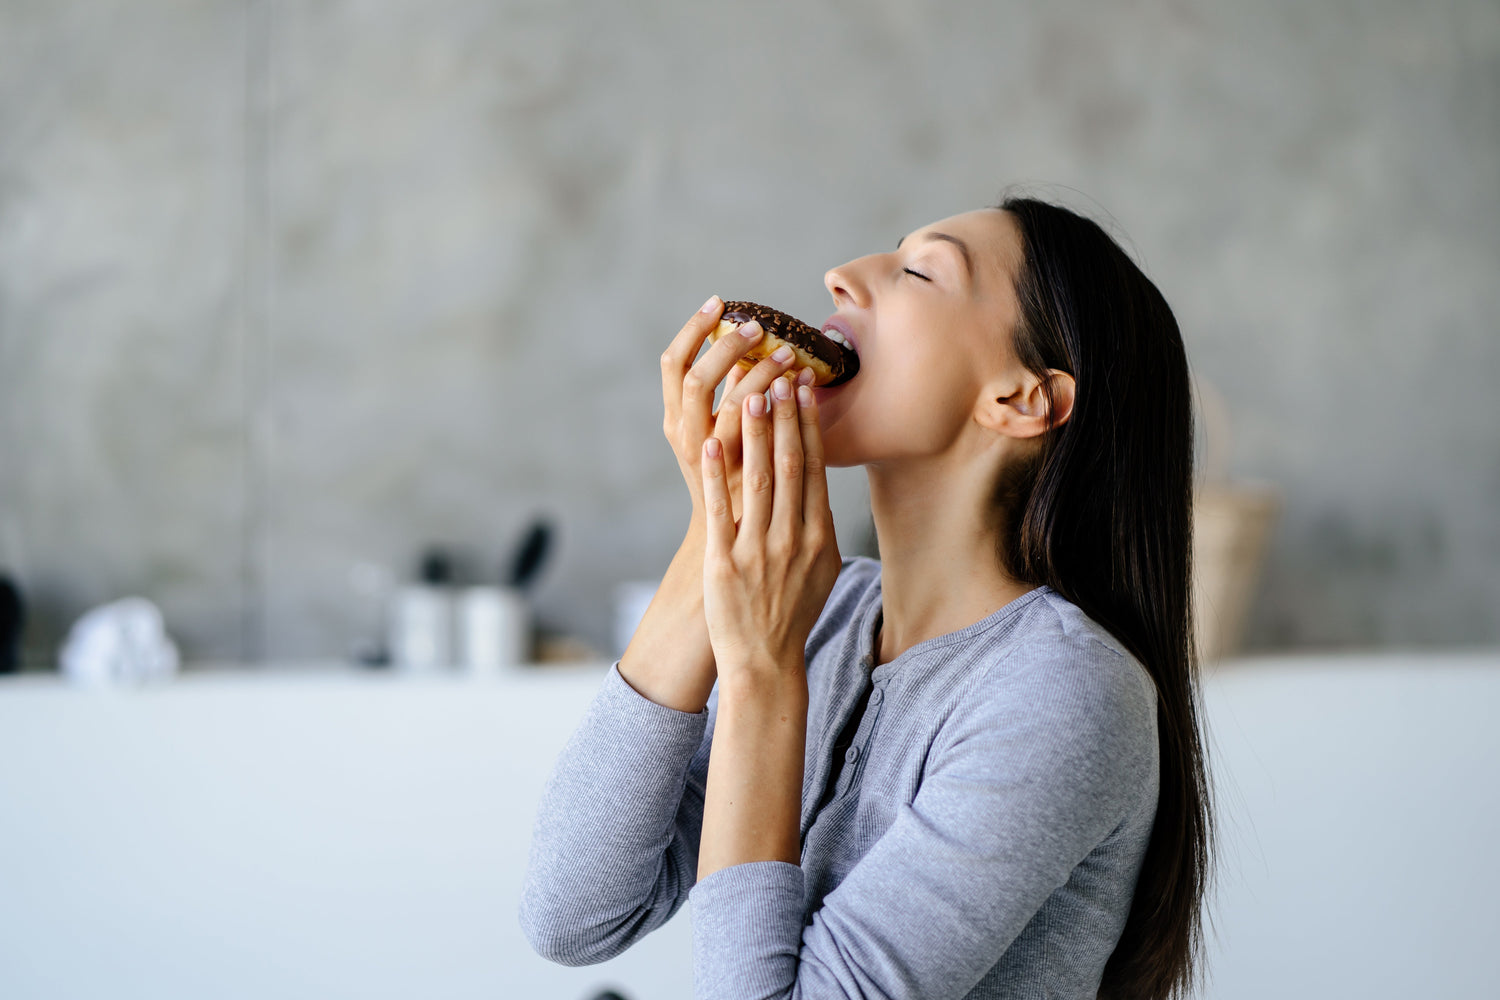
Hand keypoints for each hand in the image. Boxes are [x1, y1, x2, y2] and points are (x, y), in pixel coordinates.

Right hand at [661, 296, 811, 524]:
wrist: (726, 548)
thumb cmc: (725, 486)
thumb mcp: (713, 439)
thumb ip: (725, 397)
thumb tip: (748, 345)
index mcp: (675, 422)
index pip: (672, 363)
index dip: (692, 329)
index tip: (719, 303)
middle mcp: (686, 438)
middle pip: (697, 378)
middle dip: (727, 346)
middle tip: (759, 326)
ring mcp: (711, 462)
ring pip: (732, 405)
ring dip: (761, 372)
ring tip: (790, 353)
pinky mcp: (740, 480)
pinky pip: (759, 435)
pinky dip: (780, 409)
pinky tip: (802, 390)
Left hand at [700, 376, 841, 676]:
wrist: (766, 662)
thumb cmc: (792, 614)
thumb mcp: (820, 569)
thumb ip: (820, 527)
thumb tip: (820, 488)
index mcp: (817, 536)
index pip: (813, 468)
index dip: (808, 425)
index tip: (805, 389)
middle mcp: (792, 538)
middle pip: (788, 464)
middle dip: (785, 415)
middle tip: (780, 373)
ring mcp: (759, 549)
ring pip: (757, 479)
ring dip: (753, 432)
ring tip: (748, 392)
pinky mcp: (726, 563)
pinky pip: (722, 510)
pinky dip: (717, 475)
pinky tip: (712, 443)